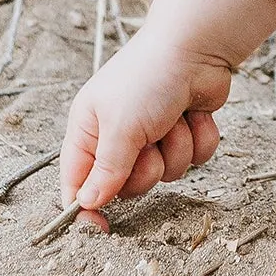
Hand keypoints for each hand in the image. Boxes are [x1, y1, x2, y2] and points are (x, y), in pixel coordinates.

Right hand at [58, 0, 275, 229]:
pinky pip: (194, 159)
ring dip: (176, 149)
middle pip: (127, 186)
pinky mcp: (183, 131)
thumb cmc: (149, 78)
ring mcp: (152, 134)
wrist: (196, 46)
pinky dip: (198, 139)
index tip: (103, 229)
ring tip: (173, 118)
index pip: (77, 182)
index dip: (86, 208)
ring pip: (166, 174)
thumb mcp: (121, 127)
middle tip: (150, 144)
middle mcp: (117, 135)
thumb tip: (86, 205)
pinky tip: (194, 113)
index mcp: (88, 130)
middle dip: (146, 170)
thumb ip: (106, 170)